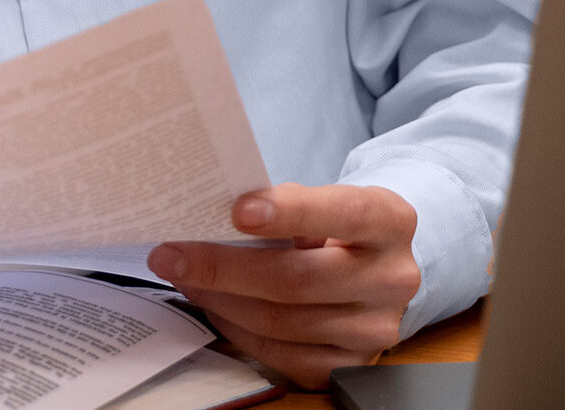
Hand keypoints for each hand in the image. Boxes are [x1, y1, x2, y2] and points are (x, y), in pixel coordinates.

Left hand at [148, 183, 419, 389]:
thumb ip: (286, 205)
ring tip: (185, 277)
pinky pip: (279, 354)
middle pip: (298, 279)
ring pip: (280, 322)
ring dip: (220, 299)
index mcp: (390, 222)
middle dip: (224, 268)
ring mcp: (374, 329)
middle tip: (172, 255)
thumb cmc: (338, 227)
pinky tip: (214, 304)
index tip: (237, 210)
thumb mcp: (327, 200)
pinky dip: (236, 328)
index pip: (341, 213)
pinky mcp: (349, 364)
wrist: (378, 268)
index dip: (289, 213)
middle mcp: (392, 279)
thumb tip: (216, 219)